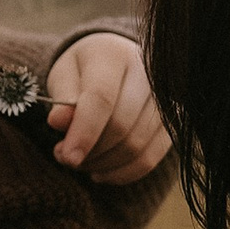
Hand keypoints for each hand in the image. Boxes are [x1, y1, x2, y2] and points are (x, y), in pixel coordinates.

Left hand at [46, 33, 170, 183]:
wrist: (116, 65)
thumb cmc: (84, 72)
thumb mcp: (64, 77)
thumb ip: (62, 99)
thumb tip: (58, 122)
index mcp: (113, 55)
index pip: (101, 98)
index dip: (84, 132)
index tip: (67, 157)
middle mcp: (147, 73)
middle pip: (120, 126)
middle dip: (90, 151)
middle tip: (64, 156)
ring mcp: (164, 99)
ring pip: (135, 146)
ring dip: (102, 164)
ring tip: (80, 161)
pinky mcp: (171, 123)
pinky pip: (149, 158)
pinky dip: (121, 173)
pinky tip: (100, 172)